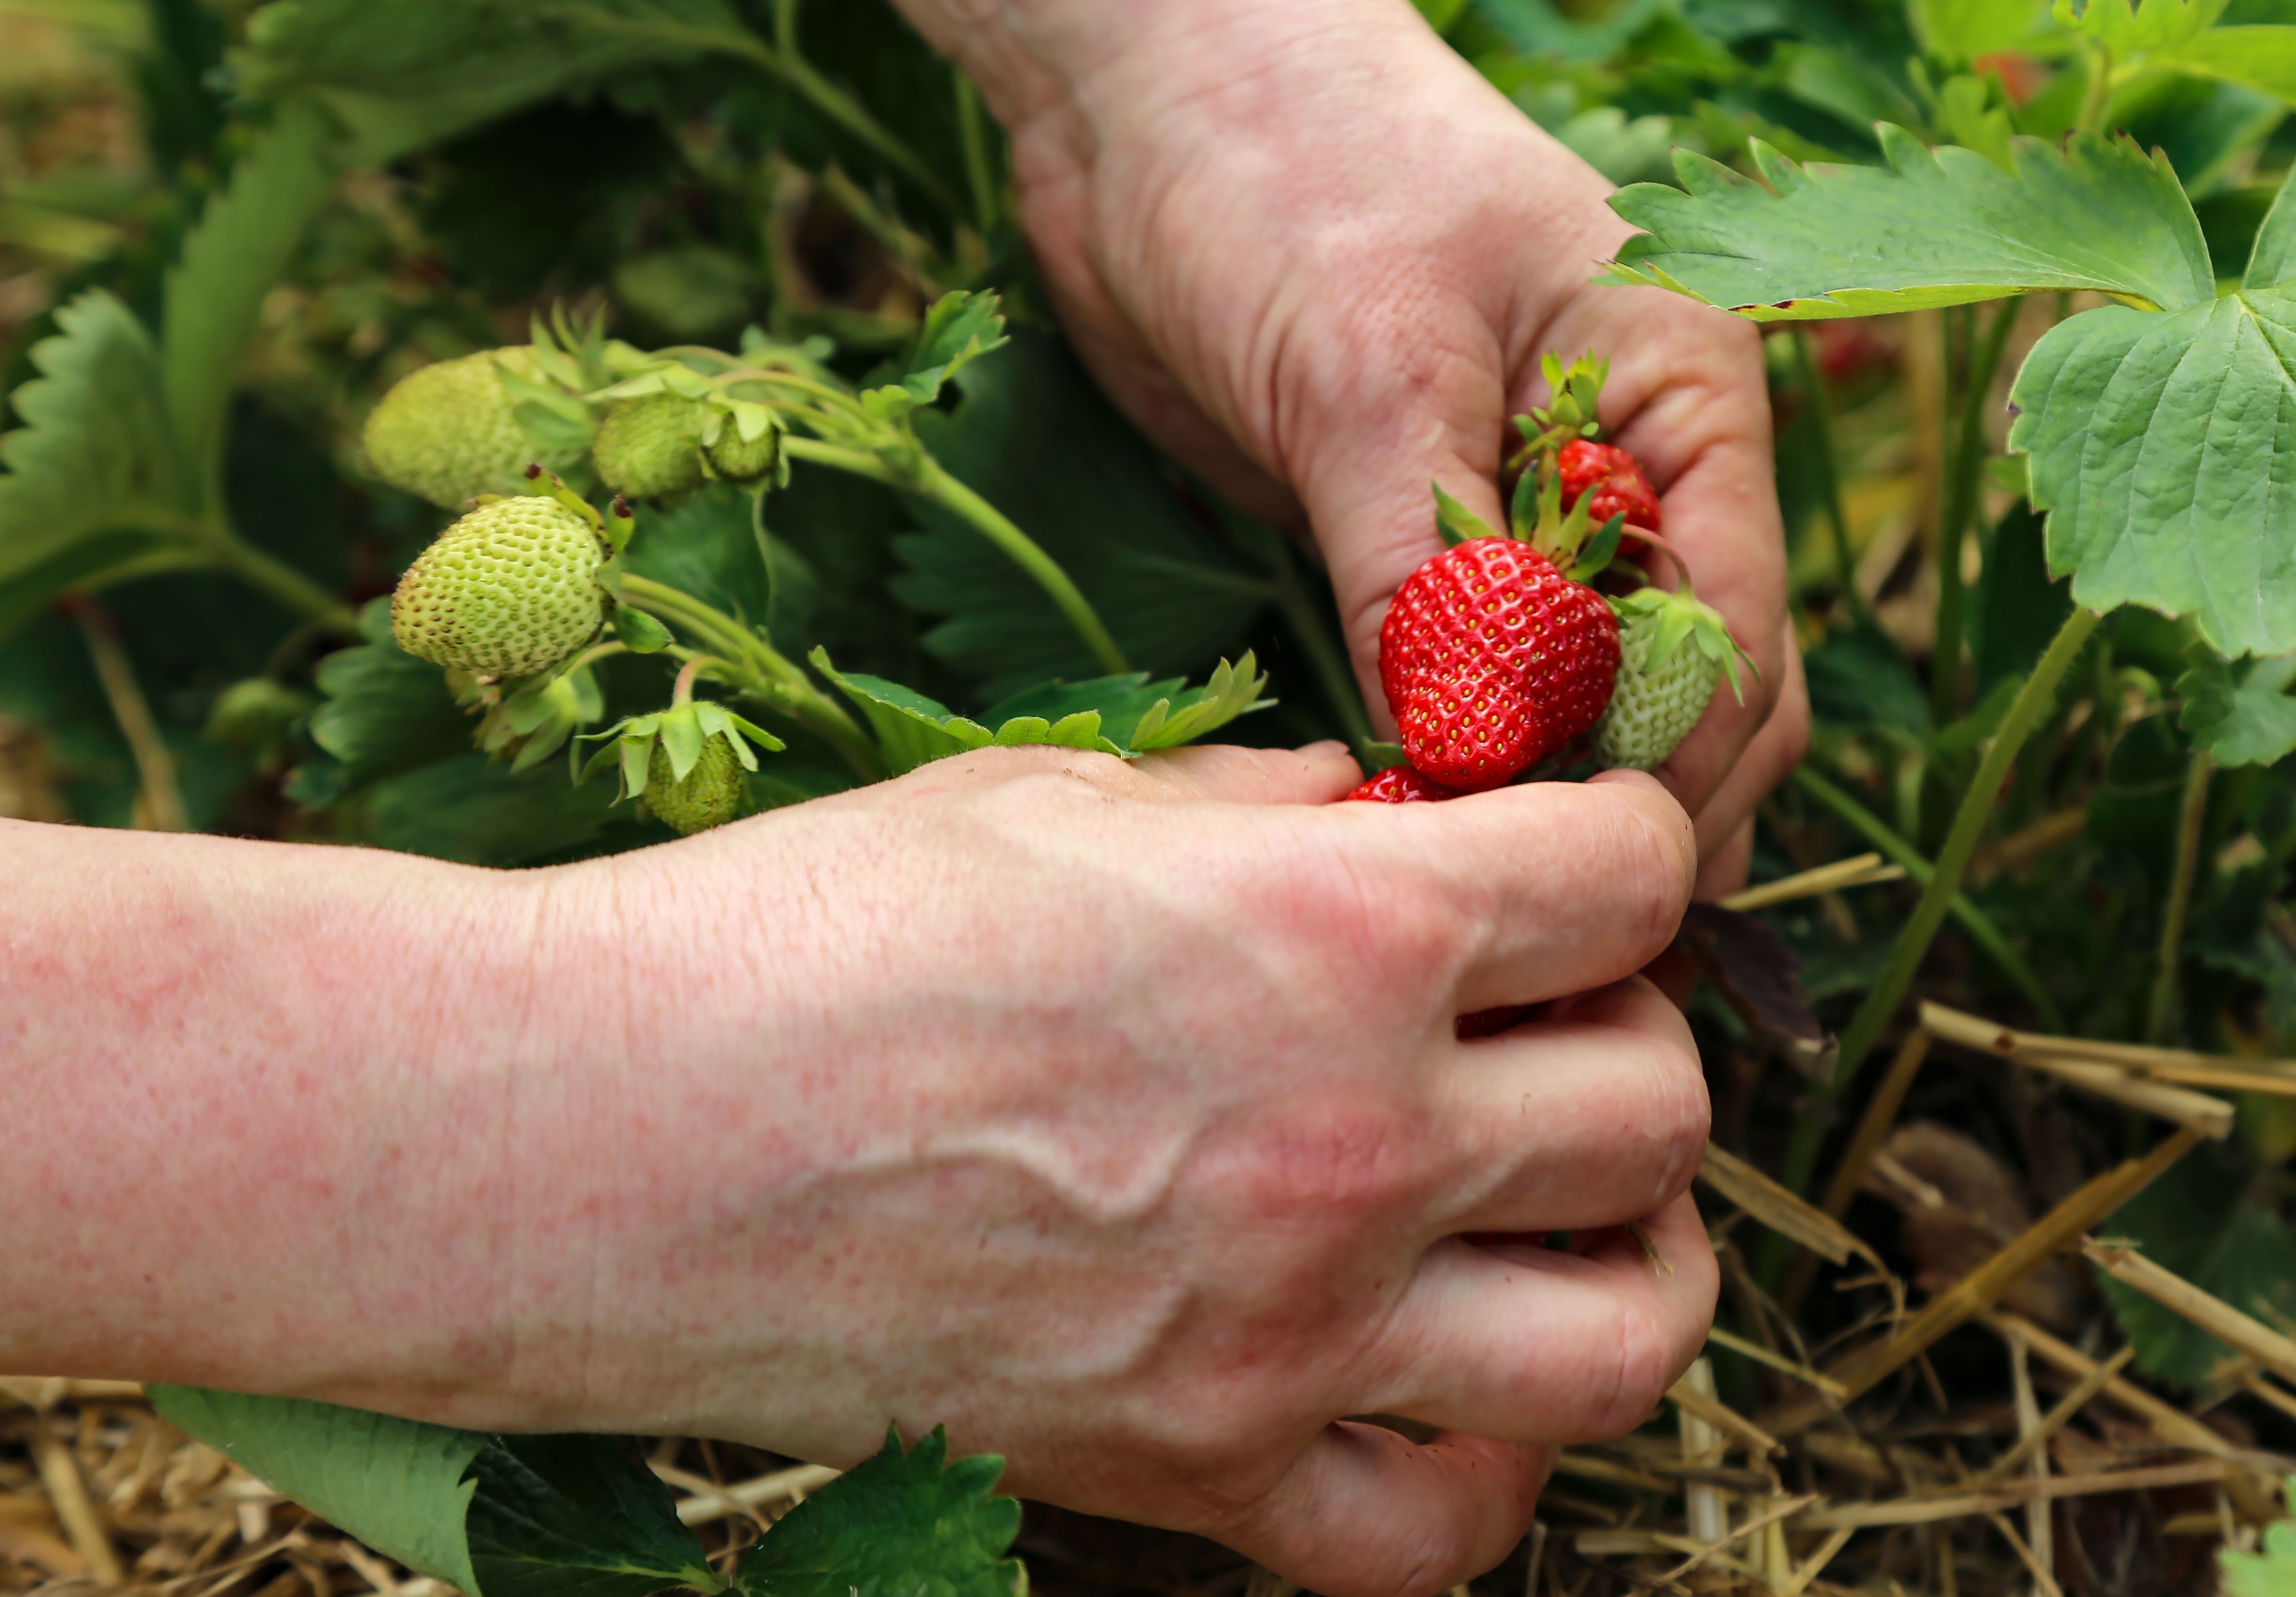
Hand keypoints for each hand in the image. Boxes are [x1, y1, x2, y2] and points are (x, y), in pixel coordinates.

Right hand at [366, 747, 1710, 1595]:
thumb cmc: (816, 927)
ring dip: (1633, 1260)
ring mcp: (1294, 1332)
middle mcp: (1361, 1139)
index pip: (1635, 876)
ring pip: (1630, 1337)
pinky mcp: (1198, 1472)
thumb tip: (1383, 802)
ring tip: (1560, 1211)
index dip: (1621, 843)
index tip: (1564, 854)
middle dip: (1627, 1038)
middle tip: (1541, 1019)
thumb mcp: (1063, 799)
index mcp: (1340, 932)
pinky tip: (1441, 1385)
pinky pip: (1440, 1531)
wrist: (609, 1134)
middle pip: (1659, 1106)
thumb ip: (1266, 802)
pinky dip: (1482, 1468)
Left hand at [1004, 0, 1804, 865]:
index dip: (1674, 762)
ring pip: (1581, 703)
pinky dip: (1451, 759)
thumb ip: (1433, 572)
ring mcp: (1527, 509)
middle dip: (1633, 804)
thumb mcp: (1370, 369)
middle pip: (1690, 689)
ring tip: (1469, 897)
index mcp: (1684, 394)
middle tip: (1531, 912)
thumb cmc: (1288, 160)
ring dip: (1539, 797)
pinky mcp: (1416, 540)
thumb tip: (1479, 764)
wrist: (1139, 76)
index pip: (1737, 628)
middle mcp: (1633, 466)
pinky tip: (1406, 830)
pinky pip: (1466, 682)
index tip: (1579, 865)